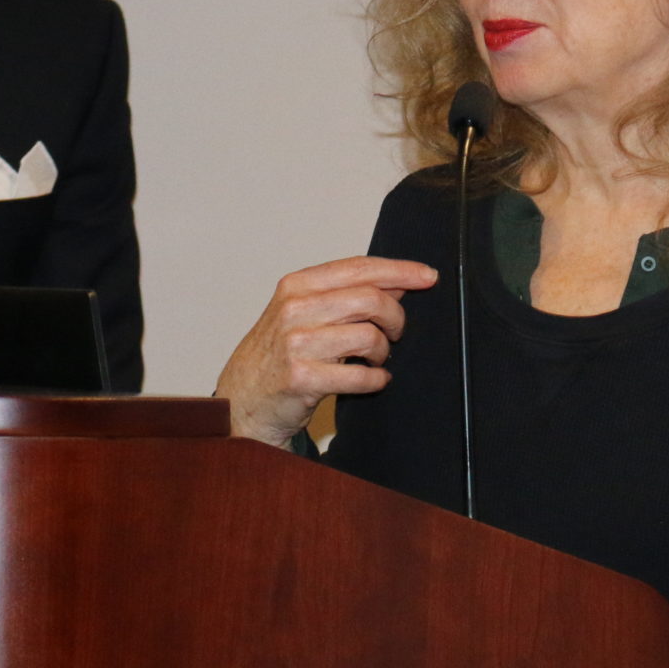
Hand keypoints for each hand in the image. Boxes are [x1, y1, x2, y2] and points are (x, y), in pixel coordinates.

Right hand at [215, 255, 437, 445]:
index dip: (399, 270)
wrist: (241, 399)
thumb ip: (347, 294)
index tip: (428, 277)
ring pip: (369, 337)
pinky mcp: (302, 379)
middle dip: (396, 317)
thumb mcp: (304, 312)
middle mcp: (294, 310)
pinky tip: (373, 379)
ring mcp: (296, 344)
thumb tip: (400, 280)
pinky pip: (361, 376)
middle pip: (370, 299)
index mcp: (297, 286)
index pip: (359, 268)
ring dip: (383, 351)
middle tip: (397, 332)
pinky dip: (376, 379)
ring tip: (375, 358)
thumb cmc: (277, 354)